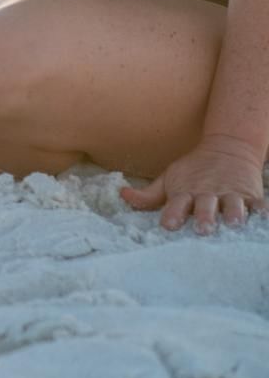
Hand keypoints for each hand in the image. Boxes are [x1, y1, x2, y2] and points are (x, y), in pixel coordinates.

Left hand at [119, 137, 266, 232]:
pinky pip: (257, 203)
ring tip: (234, 223)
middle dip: (204, 218)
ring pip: (233, 205)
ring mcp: (230, 193)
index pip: (176, 204)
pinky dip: (260, 210)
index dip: (172, 214)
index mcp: (185, 192)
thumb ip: (147, 195)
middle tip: (202, 229)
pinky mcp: (250, 194)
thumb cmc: (193, 170)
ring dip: (233, 214)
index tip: (169, 224)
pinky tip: (262, 216)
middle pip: (205, 207)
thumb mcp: (169, 178)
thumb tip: (122, 194)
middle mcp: (207, 193)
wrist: (227, 148)